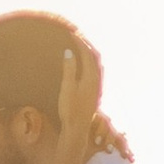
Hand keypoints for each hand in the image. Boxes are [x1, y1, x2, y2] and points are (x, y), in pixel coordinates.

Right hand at [54, 38, 100, 158]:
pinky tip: (84, 65)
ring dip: (90, 53)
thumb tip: (69, 52)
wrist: (77, 129)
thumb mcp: (67, 87)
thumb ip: (69, 69)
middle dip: (87, 45)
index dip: (80, 42)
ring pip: (96, 64)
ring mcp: (97, 87)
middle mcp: (97, 80)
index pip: (87, 54)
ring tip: (81, 46)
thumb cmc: (70, 109)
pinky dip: (90, 62)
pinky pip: (95, 71)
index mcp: (91, 77)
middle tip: (77, 36)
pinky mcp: (94, 93)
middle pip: (95, 57)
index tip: (71, 34)